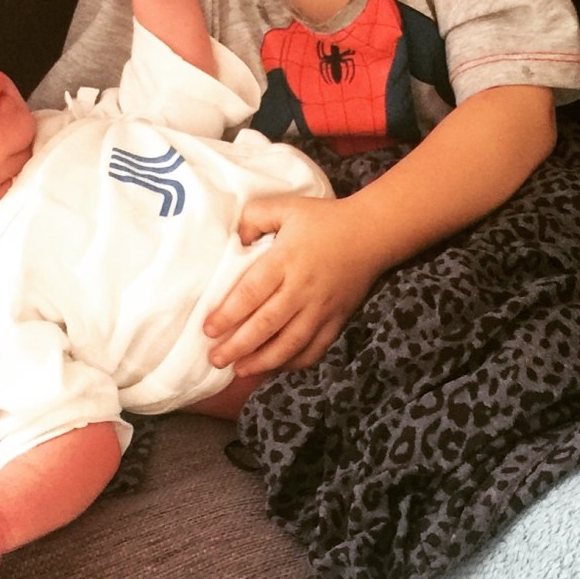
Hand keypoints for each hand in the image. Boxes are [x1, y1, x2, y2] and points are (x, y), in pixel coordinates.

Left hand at [204, 196, 380, 375]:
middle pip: (266, 324)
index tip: (208, 329)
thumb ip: (255, 217)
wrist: (371, 233)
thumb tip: (237, 239)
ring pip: (290, 343)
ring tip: (240, 370)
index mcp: (286, 260)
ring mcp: (321, 308)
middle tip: (215, 358)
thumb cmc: (323, 220)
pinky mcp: (337, 319)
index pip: (251, 292)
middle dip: (238, 345)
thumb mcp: (286, 207)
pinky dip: (296, 362)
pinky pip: (315, 348)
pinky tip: (276, 367)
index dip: (228, 314)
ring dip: (263, 361)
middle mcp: (302, 288)